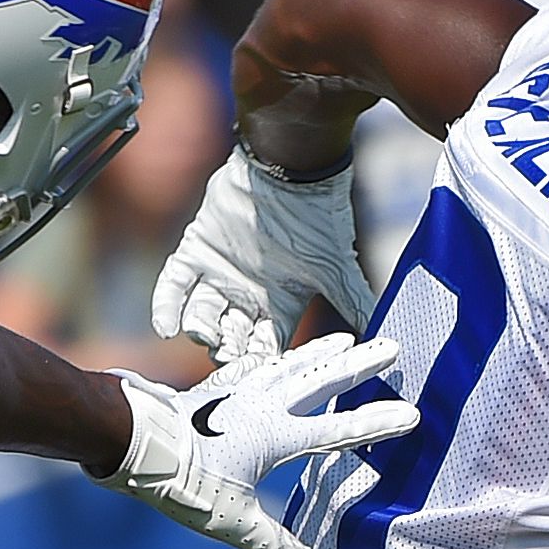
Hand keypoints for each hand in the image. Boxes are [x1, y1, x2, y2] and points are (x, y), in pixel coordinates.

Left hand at [107, 333, 415, 548]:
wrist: (130, 439)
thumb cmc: (182, 481)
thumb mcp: (231, 521)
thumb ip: (272, 545)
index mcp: (277, 436)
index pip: (339, 430)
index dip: (376, 424)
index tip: (411, 414)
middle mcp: (264, 405)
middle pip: (323, 380)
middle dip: (361, 365)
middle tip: (393, 346)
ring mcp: (238, 390)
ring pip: (291, 365)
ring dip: (321, 353)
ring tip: (344, 338)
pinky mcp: (213, 389)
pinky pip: (256, 367)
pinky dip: (275, 360)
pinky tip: (276, 359)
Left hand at [150, 147, 375, 361]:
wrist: (291, 168)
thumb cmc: (318, 218)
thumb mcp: (336, 269)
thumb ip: (355, 304)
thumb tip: (383, 340)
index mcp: (279, 302)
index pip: (265, 348)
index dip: (258, 365)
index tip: (252, 379)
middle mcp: (248, 293)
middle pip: (230, 338)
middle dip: (227, 351)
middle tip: (226, 357)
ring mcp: (220, 272)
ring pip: (201, 315)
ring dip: (200, 329)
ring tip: (204, 333)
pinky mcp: (197, 249)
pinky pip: (173, 283)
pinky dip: (166, 306)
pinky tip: (165, 327)